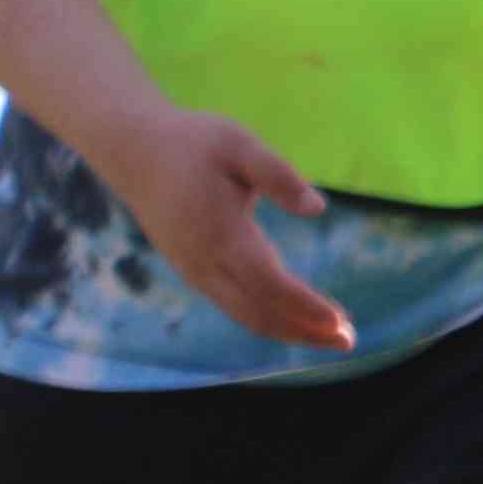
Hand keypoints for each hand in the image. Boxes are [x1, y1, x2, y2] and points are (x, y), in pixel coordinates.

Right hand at [89, 104, 353, 351]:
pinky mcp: (191, 269)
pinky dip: (267, 318)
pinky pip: (232, 305)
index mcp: (220, 234)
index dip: (306, 307)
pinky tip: (295, 319)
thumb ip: (279, 176)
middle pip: (259, 312)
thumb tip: (318, 208)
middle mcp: (204, 261)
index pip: (269, 284)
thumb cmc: (192, 142)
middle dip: (305, 330)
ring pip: (244, 314)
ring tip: (332, 337)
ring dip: (289, 330)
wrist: (132, 150)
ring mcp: (194, 270)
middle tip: (350, 341)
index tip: (340, 322)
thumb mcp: (239, 144)